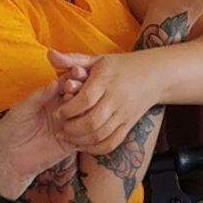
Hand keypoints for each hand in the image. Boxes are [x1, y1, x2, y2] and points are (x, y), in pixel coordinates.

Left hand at [0, 77, 80, 197]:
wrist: (10, 159)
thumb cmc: (11, 131)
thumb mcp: (22, 110)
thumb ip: (38, 96)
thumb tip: (55, 82)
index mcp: (51, 97)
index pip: (67, 83)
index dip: (73, 78)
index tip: (75, 73)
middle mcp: (63, 109)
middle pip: (81, 97)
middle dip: (81, 92)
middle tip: (75, 91)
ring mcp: (70, 125)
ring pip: (87, 114)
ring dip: (86, 110)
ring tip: (76, 110)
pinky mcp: (73, 143)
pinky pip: (88, 136)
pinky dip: (88, 131)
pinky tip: (81, 128)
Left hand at [44, 46, 163, 157]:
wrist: (153, 76)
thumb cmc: (119, 66)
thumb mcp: (97, 60)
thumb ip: (72, 60)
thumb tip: (49, 54)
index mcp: (106, 81)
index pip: (86, 100)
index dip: (69, 109)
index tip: (57, 112)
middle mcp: (116, 99)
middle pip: (92, 121)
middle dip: (71, 128)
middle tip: (59, 128)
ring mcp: (124, 114)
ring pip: (101, 135)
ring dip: (81, 140)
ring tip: (67, 137)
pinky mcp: (129, 126)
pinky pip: (112, 143)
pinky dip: (95, 149)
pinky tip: (83, 145)